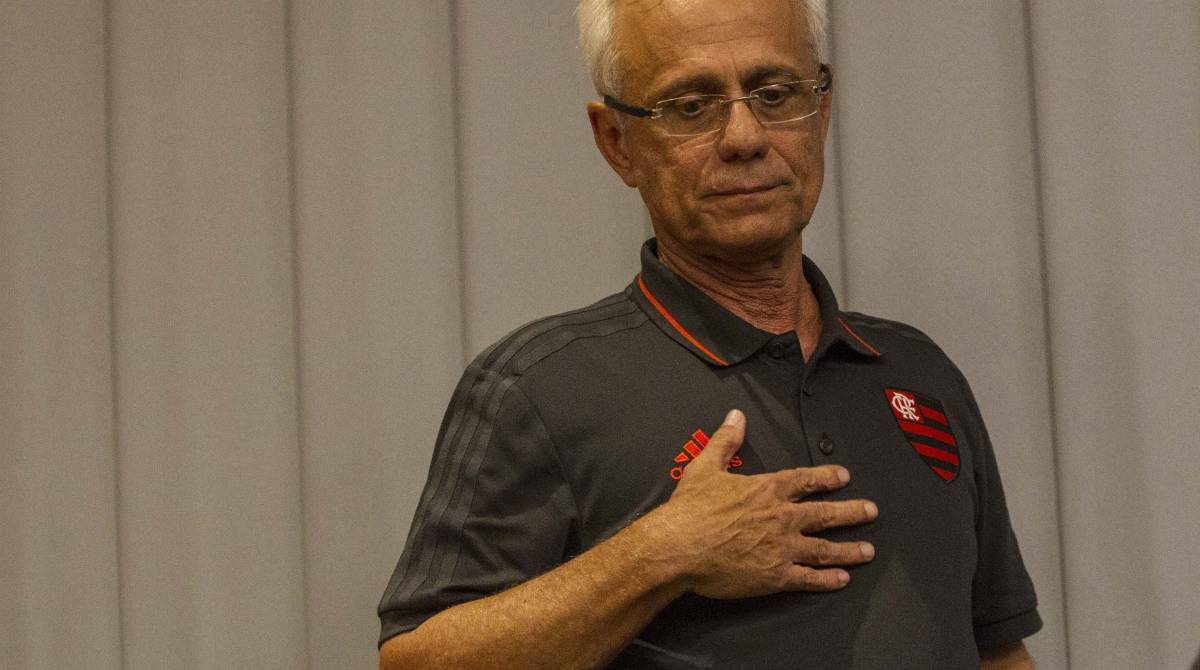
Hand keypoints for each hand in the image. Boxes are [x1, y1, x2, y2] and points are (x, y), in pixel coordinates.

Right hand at [643, 409, 877, 598]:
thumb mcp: (705, 467)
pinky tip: (841, 578)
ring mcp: (782, 548)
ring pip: (825, 548)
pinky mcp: (775, 575)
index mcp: (766, 489)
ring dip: (849, 549)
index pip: (805, 480)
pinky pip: (809, 577)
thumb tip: (736, 417)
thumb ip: (725, 441)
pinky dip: (827, 579)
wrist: (679, 547)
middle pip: (825, 514)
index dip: (827, 478)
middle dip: (852, 512)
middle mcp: (781, 517)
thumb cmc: (689, 510)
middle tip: (871, 511)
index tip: (843, 477)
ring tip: (867, 550)